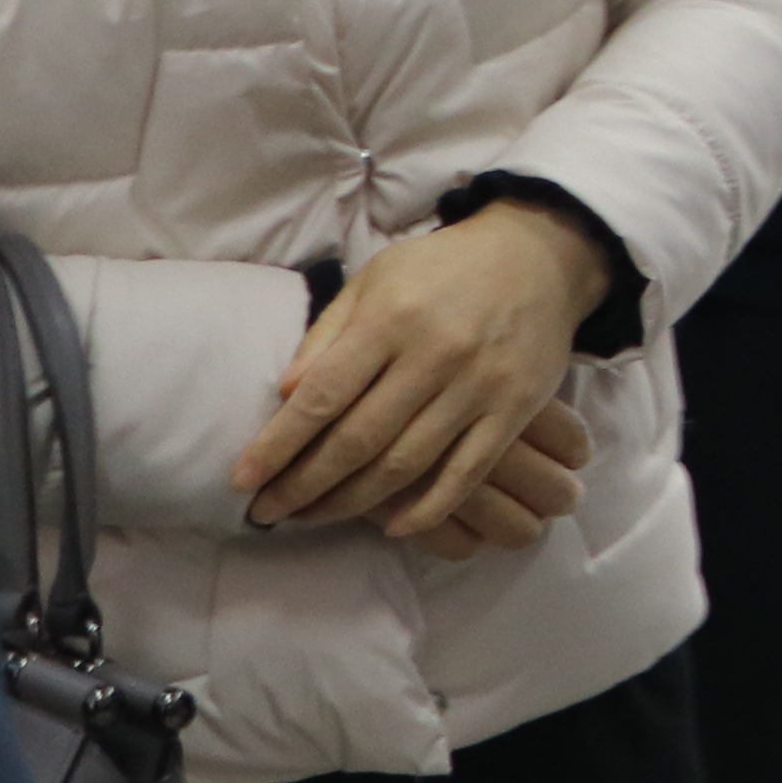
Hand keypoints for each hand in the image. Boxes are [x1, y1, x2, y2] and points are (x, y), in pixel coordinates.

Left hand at [240, 203, 605, 540]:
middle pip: (358, 440)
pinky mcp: (516, 409)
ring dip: (352, 502)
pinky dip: (428, 508)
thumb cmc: (441, 269)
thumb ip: (329, 336)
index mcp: (391, 320)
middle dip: (304, 485)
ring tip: (313, 517)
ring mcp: (480, 386)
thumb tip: (285, 394)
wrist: (538, 256)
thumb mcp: (374, 280)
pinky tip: (392, 526)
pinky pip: (467, 473)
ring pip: (406, 463)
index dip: (278, 445)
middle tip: (268, 512)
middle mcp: (435, 355)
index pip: (323, 397)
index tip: (242, 481)